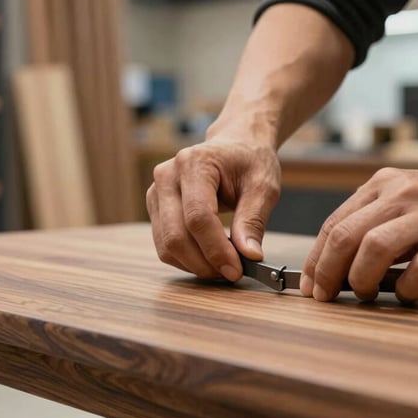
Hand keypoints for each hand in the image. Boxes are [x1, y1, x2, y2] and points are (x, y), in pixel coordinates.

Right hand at [146, 136, 280, 280]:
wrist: (235, 145)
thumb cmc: (249, 161)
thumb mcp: (263, 187)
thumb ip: (253, 221)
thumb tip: (250, 256)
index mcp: (194, 163)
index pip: (197, 217)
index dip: (215, 249)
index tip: (236, 270)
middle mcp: (167, 176)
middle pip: (176, 235)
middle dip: (204, 263)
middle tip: (231, 273)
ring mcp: (156, 192)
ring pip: (166, 245)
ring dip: (194, 264)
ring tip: (223, 265)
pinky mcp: (155, 207)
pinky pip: (164, 245)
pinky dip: (186, 259)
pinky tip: (209, 256)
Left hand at [301, 161, 417, 301]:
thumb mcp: (402, 197)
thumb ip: (370, 221)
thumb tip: (333, 265)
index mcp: (381, 185)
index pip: (333, 224)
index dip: (316, 260)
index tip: (310, 287)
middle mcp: (400, 194)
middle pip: (346, 236)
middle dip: (328, 272)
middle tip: (327, 297)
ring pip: (375, 248)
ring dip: (361, 279)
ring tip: (366, 293)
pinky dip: (407, 287)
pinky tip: (407, 294)